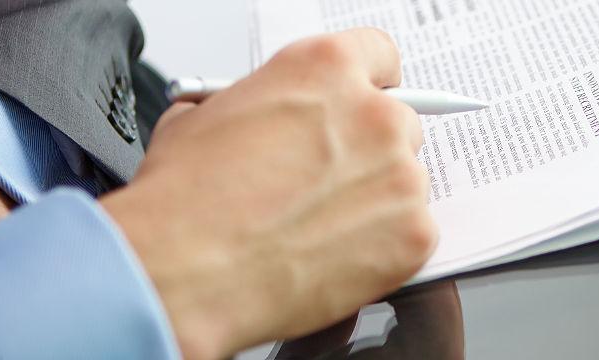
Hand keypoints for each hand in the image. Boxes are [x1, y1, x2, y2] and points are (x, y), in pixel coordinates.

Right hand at [100, 28, 437, 358]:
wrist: (185, 271)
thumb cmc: (185, 200)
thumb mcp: (206, 116)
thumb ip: (263, 105)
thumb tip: (269, 118)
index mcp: (325, 69)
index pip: (379, 57)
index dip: (366, 87)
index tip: (360, 109)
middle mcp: (374, 114)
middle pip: (397, 124)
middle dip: (367, 154)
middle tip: (324, 186)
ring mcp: (401, 176)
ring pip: (404, 184)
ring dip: (373, 204)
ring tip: (313, 231)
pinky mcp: (412, 235)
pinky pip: (410, 236)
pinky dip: (381, 251)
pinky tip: (330, 260)